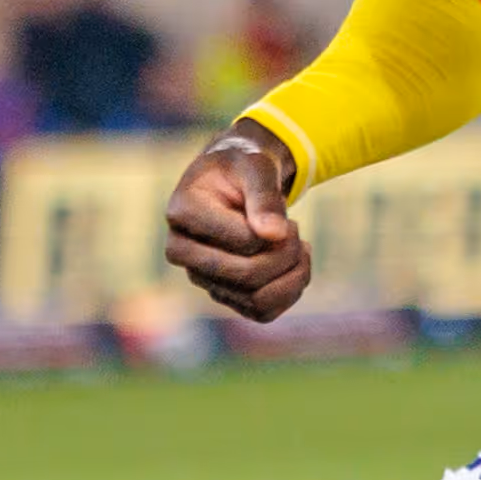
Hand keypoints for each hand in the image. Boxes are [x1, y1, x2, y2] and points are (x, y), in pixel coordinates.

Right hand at [162, 122, 312, 320]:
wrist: (234, 181)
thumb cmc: (243, 168)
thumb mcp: (257, 167)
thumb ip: (264, 196)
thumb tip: (274, 235)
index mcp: (182, 213)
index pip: (242, 241)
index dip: (274, 228)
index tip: (280, 206)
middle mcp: (181, 251)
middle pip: (247, 275)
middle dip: (285, 252)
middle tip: (294, 228)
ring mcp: (200, 276)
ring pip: (257, 300)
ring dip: (293, 274)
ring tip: (299, 245)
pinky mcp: (221, 293)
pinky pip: (262, 313)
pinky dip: (290, 291)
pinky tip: (295, 264)